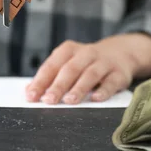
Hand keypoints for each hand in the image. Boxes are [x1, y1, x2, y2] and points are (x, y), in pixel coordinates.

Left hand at [25, 34, 150, 104]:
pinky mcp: (119, 73)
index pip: (52, 66)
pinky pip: (111, 82)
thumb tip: (30, 92)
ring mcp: (104, 63)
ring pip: (90, 74)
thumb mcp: (68, 63)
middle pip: (70, 69)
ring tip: (69, 101)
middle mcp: (86, 54)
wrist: (121, 53)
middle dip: (58, 85)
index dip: (40, 81)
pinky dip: (104, 90)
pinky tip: (96, 99)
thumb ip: (50, 77)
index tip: (31, 96)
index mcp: (68, 50)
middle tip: (49, 100)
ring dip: (79, 88)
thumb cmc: (86, 63)